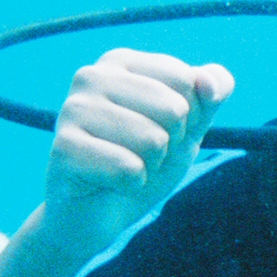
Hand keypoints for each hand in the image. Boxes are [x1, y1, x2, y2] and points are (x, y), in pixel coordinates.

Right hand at [40, 49, 232, 263]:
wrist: (97, 214)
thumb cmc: (145, 162)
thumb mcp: (190, 125)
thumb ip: (212, 92)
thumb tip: (208, 82)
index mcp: (121, 62)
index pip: (187, 80)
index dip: (188, 118)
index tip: (160, 130)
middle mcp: (91, 76)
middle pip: (174, 109)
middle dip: (170, 144)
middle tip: (142, 155)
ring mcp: (73, 111)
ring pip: (153, 140)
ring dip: (150, 166)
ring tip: (126, 167)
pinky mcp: (63, 149)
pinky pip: (128, 168)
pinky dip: (132, 184)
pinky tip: (109, 184)